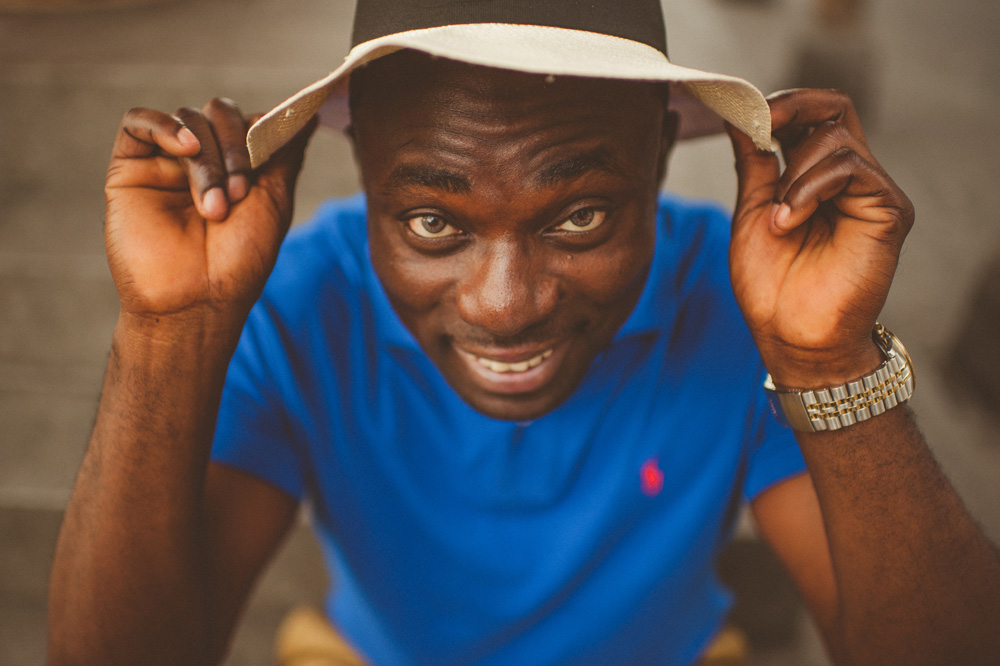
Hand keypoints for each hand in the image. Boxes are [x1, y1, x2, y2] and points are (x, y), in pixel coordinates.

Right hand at [104, 98, 315, 329]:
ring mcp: (165, 164)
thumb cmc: (239, 260)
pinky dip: (165, 126)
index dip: (259, 132)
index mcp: (234, 168)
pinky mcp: (130, 169)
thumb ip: (284, 153)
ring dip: (207, 158)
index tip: (269, 158)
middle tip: (240, 192)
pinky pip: (138, 121)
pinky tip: (185, 147)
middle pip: (217, 114)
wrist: (195, 300)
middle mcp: (199, 162)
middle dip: (235, 147)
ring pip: (187, 120)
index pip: (246, 121)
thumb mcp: (274, 201)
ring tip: (215, 205)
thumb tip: (306, 113)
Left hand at [726, 89, 913, 387]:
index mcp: (815, 176)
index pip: (811, 115)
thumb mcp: (751, 212)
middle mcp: (849, 178)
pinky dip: (810, 187)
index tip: (741, 112)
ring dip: (792, 175)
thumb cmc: (770, 284)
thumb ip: (752, 163)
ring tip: (778, 219)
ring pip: (835, 139)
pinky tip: (790, 220)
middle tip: (759, 126)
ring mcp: (871, 192)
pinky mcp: (888, 209)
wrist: (791, 336)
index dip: (780, 105)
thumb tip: (736, 116)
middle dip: (790, 108)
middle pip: (834, 108)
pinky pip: (852, 167)